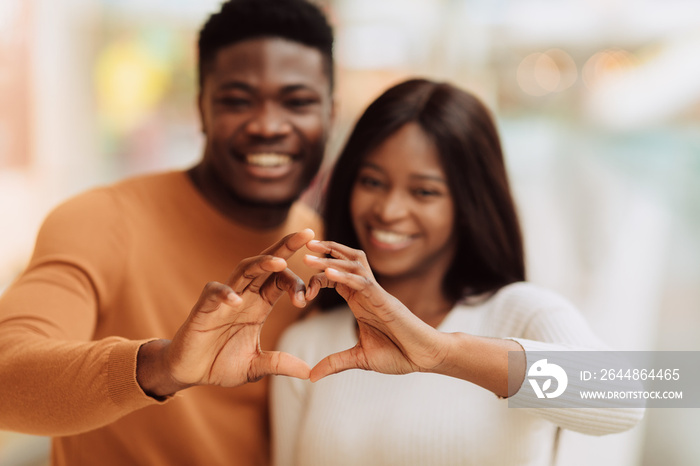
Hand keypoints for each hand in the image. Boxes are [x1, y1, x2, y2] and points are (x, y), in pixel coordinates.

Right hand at [138, 229, 314, 396]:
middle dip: (286, 247)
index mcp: (259, 305)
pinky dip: (224, 293)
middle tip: (308, 233)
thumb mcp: (256, 366)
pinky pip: (214, 292)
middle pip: (267, 263)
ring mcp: (223, 298)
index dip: (297, 283)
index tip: (307, 299)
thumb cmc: (221, 363)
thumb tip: (309, 372)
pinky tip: (236, 300)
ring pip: (244, 270)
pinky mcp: (203, 308)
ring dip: (261, 263)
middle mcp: (244, 295)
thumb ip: (280, 363)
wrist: (189, 372)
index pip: (281, 280)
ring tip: (279, 261)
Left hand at [303, 240, 449, 381]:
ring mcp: (377, 294)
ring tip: (309, 253)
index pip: (335, 277)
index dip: (316, 277)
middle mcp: (367, 292)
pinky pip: (364, 282)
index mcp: (360, 301)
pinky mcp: (385, 301)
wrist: (425, 358)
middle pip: (345, 260)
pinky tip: (328, 272)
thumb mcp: (360, 358)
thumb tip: (311, 377)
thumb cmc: (399, 354)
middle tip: (303, 243)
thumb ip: (335, 363)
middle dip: (325, 250)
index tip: (300, 288)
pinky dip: (345, 276)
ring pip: (353, 265)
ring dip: (331, 258)